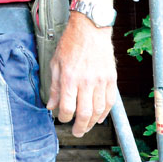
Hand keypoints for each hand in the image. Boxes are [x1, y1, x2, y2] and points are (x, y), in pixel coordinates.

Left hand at [47, 13, 116, 135]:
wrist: (90, 29)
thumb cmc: (70, 44)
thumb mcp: (55, 63)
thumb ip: (54, 87)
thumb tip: (51, 106)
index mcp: (69, 78)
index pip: (67, 107)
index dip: (63, 118)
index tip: (61, 118)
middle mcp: (86, 82)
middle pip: (84, 114)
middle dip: (79, 127)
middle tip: (76, 132)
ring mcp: (101, 81)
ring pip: (98, 111)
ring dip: (92, 123)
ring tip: (86, 127)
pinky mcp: (111, 79)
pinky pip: (110, 102)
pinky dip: (105, 113)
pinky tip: (99, 117)